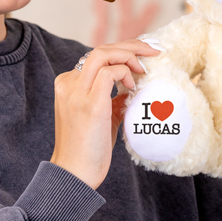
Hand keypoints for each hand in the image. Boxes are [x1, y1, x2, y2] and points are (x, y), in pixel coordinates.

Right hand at [50, 39, 160, 188]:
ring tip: (145, 67)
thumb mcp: (100, 116)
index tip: (142, 57)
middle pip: (100, 49)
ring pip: (103, 53)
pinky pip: (110, 72)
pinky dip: (125, 73)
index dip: (121, 52)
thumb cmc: (88, 148)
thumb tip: (130, 87)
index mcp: (68, 84)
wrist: (74, 173)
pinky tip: (132, 86)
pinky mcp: (90, 103)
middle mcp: (69, 83)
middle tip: (153, 51)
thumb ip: (111, 98)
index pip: (96, 56)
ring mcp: (77, 92)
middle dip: (130, 46)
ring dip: (129, 54)